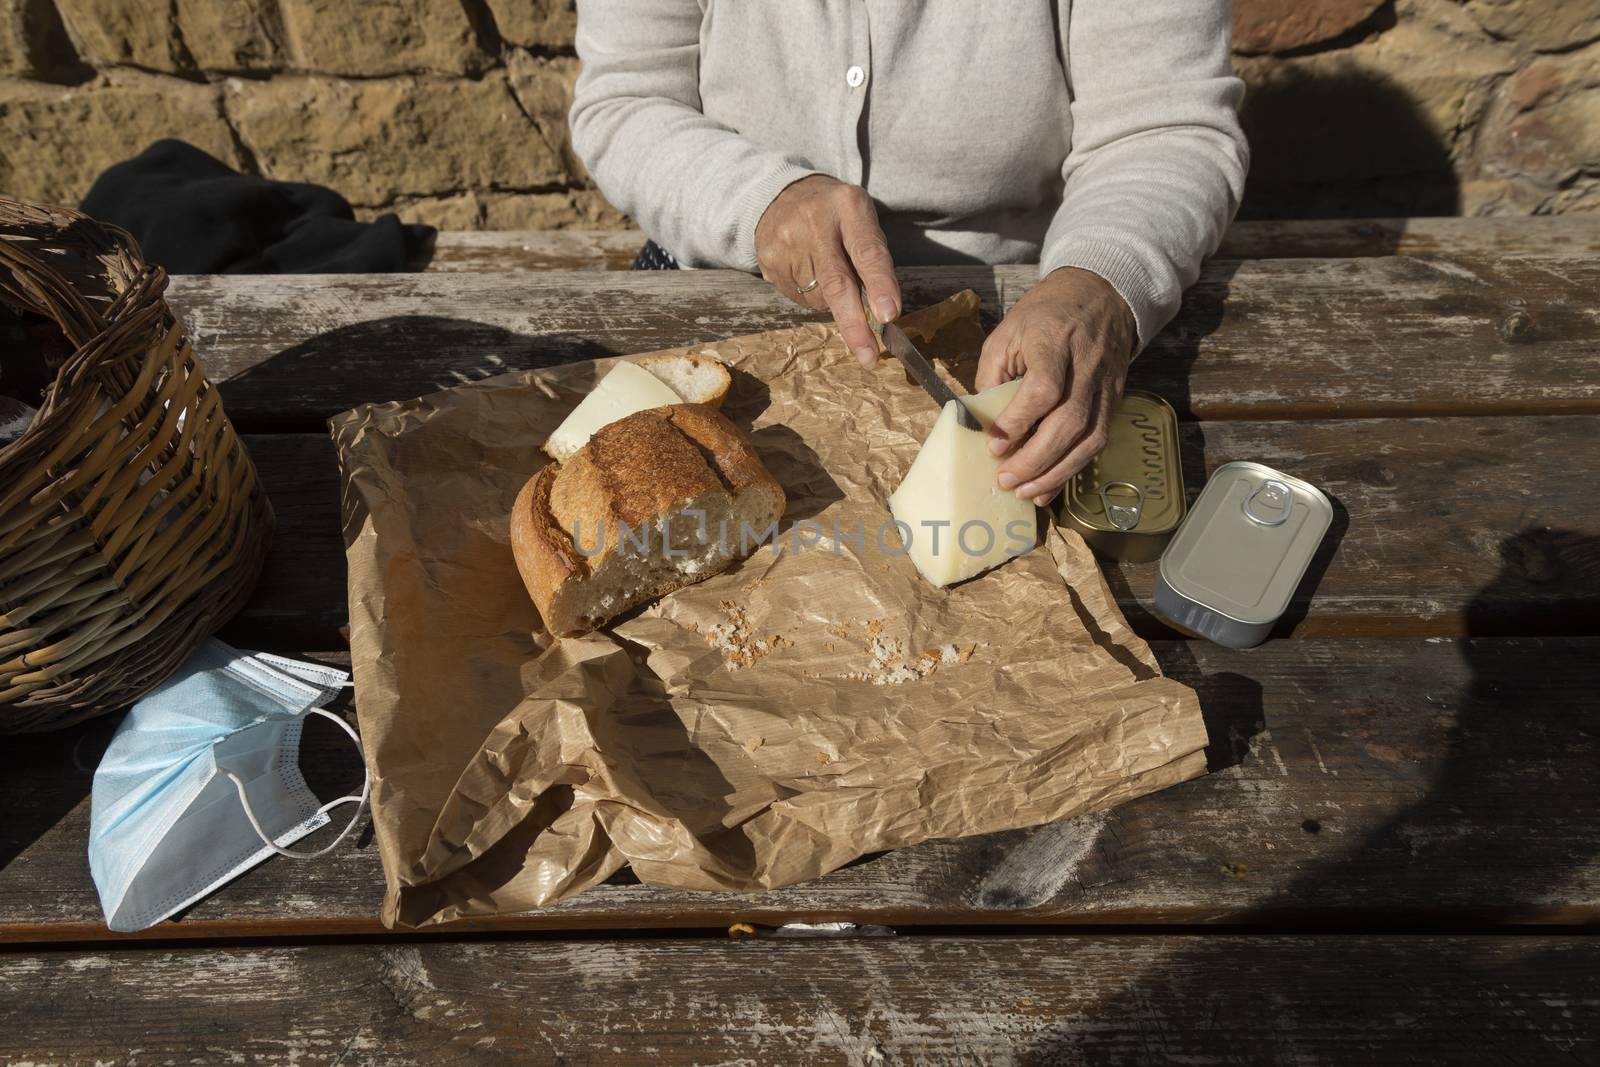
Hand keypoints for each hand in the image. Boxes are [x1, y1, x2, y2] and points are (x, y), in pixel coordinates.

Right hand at [754, 174, 901, 366]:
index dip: (880, 286)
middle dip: (855, 325)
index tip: (889, 316)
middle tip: (869, 355)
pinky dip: (811, 296)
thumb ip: (872, 260)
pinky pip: (799, 298)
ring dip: (832, 303)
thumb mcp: (860, 220)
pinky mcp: (769, 259)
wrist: (782, 194)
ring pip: (819, 298)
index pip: (868, 252)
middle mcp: (816, 222)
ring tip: (827, 273)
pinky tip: (807, 271)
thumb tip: (881, 316)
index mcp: (849, 207)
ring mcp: (788, 241)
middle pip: (837, 283)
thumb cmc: (836, 216)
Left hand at [975, 267, 1137, 505]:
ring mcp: (1105, 385)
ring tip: (1026, 492)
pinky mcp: (1114, 400)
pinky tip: (1049, 486)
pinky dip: (1073, 468)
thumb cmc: (1045, 314)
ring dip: (1056, 472)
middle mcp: (1086, 365)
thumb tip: (980, 422)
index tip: (994, 442)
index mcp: (1054, 340)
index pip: (1044, 387)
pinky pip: (1098, 441)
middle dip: (1036, 458)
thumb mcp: (1006, 333)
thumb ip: (993, 376)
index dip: (1019, 420)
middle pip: (1069, 420)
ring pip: (1089, 438)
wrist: (1100, 295)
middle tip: (1006, 479)